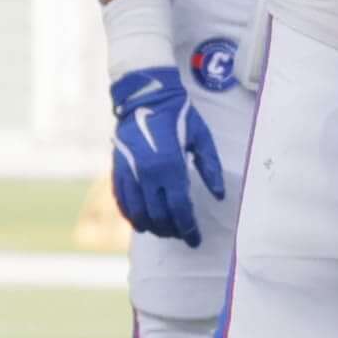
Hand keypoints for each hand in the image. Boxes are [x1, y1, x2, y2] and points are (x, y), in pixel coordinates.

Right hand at [106, 65, 225, 247]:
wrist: (146, 97)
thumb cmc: (179, 116)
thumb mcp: (202, 138)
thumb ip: (211, 168)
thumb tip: (219, 196)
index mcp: (171, 166)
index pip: (180, 209)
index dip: (188, 228)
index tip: (195, 240)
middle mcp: (147, 174)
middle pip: (159, 216)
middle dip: (172, 230)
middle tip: (182, 235)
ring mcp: (130, 173)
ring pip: (138, 213)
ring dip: (153, 227)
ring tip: (165, 231)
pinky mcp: (118, 170)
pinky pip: (122, 202)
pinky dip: (131, 216)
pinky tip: (141, 222)